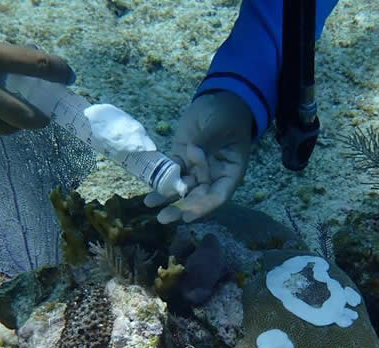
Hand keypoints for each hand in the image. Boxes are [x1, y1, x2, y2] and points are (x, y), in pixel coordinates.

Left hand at [145, 91, 252, 222]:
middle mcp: (213, 175)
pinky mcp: (182, 158)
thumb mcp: (221, 126)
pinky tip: (148, 190)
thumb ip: (208, 142)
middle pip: (197, 197)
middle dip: (181, 208)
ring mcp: (196, 168)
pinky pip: (170, 173)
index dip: (203, 207)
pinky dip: (160, 181)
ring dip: (167, 197)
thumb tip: (193, 154)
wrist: (219, 98)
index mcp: (230, 171)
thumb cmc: (227, 113)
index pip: (218, 195)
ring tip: (150, 204)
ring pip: (182, 188)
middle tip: (164, 217)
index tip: (187, 216)